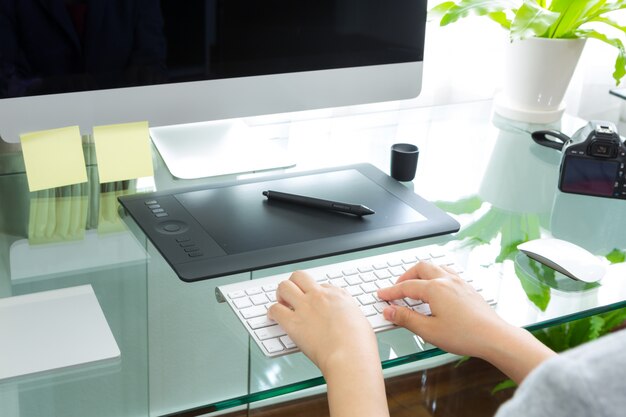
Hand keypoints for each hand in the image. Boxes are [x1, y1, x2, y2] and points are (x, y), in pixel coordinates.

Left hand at [268, 271, 389, 416]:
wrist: (350, 356)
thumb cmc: (359, 344)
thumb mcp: (361, 320)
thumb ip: (348, 315)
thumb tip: (345, 318)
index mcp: (338, 295)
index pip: (321, 285)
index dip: (316, 294)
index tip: (314, 302)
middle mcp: (320, 296)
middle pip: (300, 276)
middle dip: (294, 284)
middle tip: (293, 295)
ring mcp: (305, 307)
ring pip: (284, 286)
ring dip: (281, 294)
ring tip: (282, 303)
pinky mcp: (293, 323)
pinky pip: (275, 309)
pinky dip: (272, 312)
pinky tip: (274, 317)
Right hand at [377, 262, 511, 358]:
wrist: (494, 337)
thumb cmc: (465, 335)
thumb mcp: (429, 330)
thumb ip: (406, 319)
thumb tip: (389, 311)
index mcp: (435, 289)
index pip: (406, 287)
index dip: (391, 292)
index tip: (382, 296)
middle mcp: (447, 280)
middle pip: (420, 268)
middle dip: (405, 276)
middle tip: (397, 288)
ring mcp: (459, 282)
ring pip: (435, 267)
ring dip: (421, 273)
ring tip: (415, 284)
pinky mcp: (468, 288)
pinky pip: (447, 273)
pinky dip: (435, 275)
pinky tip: (436, 288)